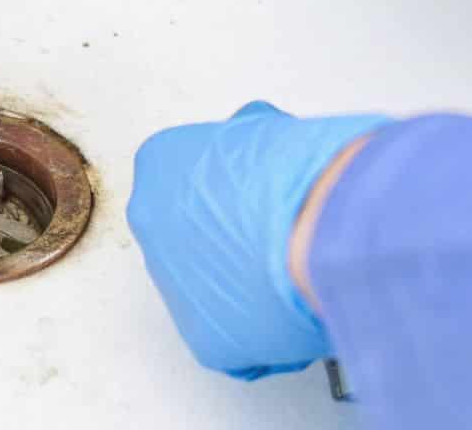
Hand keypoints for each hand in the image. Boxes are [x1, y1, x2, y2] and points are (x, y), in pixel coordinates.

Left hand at [127, 101, 388, 379]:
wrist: (321, 228)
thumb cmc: (304, 174)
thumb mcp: (267, 130)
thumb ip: (247, 147)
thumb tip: (263, 156)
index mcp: (160, 162)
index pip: (187, 177)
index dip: (233, 188)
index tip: (262, 195)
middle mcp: (151, 221)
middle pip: (188, 232)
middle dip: (229, 237)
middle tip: (277, 235)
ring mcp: (172, 284)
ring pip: (208, 286)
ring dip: (243, 283)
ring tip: (291, 271)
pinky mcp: (206, 339)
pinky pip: (236, 335)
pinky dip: (265, 327)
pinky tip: (295, 306)